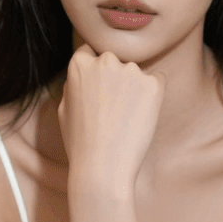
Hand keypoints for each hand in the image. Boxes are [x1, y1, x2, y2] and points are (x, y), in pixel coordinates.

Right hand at [57, 44, 166, 187]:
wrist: (103, 168)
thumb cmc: (80, 143)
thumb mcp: (64, 109)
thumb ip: (74, 83)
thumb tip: (85, 71)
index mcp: (80, 64)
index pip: (90, 53)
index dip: (95, 73)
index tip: (99, 91)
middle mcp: (106, 61)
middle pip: (114, 61)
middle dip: (115, 78)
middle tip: (113, 110)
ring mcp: (131, 71)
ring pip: (136, 72)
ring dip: (134, 88)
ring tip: (125, 119)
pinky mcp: (154, 85)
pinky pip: (158, 82)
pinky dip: (153, 96)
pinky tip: (141, 118)